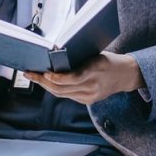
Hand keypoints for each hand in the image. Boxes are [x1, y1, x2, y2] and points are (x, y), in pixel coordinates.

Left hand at [25, 51, 145, 104]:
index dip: (56, 78)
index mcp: (95, 70)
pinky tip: (47, 83)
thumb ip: (78, 60)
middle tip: (30, 74)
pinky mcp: (88, 101)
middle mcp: (92, 86)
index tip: (44, 72)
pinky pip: (67, 96)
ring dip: (46, 86)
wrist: (125, 75)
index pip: (72, 78)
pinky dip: (56, 89)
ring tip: (34, 78)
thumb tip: (54, 57)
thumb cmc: (108, 61)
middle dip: (43, 81)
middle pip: (62, 88)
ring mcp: (90, 96)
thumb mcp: (95, 55)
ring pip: (61, 94)